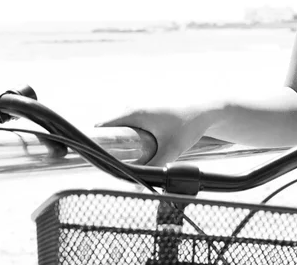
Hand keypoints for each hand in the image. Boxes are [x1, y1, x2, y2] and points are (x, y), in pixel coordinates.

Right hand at [96, 102, 215, 166]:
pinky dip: (127, 141)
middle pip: (110, 130)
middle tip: (105, 167)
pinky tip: (131, 155)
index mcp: (135, 113)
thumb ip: (154, 168)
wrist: (206, 112)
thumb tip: (138, 187)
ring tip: (118, 163)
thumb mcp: (171, 150)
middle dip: (106, 148)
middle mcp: (135, 110)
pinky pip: (129, 129)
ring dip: (117, 145)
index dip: (94, 141)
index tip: (90, 159)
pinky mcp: (148, 116)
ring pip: (120, 130)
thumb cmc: (188, 127)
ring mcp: (141, 111)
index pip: (103, 126)